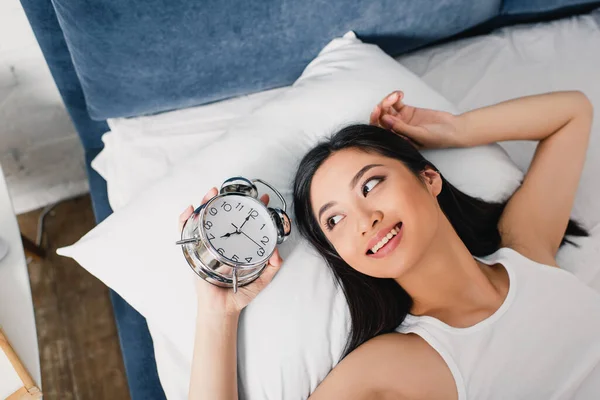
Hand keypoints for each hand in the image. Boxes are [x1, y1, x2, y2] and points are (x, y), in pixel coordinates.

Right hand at [179, 189, 280, 316]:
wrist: (222, 309)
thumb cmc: (239, 293)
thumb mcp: (261, 279)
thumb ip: (272, 267)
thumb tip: (277, 253)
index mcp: (236, 244)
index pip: (244, 221)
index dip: (252, 208)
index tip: (262, 198)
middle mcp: (221, 241)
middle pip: (223, 215)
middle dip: (226, 199)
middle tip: (233, 190)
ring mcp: (207, 244)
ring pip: (204, 218)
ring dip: (206, 202)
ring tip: (212, 193)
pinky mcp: (194, 251)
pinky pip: (185, 231)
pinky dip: (184, 219)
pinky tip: (190, 210)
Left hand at [370, 90, 465, 148]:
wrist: (452, 129)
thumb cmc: (437, 138)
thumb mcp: (419, 134)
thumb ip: (401, 128)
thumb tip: (384, 119)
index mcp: (396, 140)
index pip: (380, 131)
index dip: (376, 120)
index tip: (379, 109)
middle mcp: (395, 131)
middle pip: (381, 119)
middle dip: (382, 108)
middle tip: (389, 100)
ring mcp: (400, 120)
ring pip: (387, 109)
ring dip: (388, 100)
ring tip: (397, 96)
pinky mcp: (406, 111)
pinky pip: (395, 103)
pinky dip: (395, 97)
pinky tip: (400, 94)